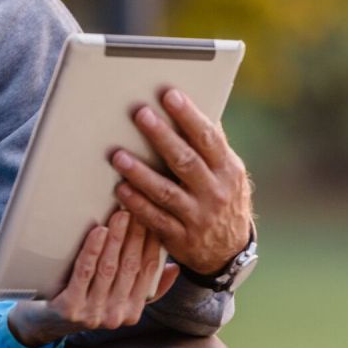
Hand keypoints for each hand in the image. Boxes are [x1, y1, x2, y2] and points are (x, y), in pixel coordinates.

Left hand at [6, 210, 177, 347]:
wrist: (50, 322)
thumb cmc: (88, 301)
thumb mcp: (121, 298)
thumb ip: (148, 287)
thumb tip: (173, 267)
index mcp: (132, 311)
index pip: (148, 271)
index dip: (151, 243)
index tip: (153, 219)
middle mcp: (116, 315)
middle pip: (129, 266)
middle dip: (135, 234)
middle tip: (136, 209)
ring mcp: (93, 312)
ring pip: (109, 267)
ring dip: (117, 238)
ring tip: (120, 215)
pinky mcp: (71, 307)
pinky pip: (84, 273)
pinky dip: (92, 250)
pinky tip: (99, 232)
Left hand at [111, 87, 252, 275]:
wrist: (230, 252)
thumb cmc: (223, 197)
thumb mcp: (228, 172)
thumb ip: (211, 145)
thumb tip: (197, 105)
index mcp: (228, 170)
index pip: (208, 138)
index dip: (189, 116)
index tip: (170, 95)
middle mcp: (215, 192)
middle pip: (185, 161)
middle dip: (162, 137)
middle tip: (140, 114)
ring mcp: (198, 217)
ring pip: (166, 192)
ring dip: (140, 173)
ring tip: (118, 155)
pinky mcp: (180, 237)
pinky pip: (154, 218)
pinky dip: (136, 203)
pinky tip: (120, 188)